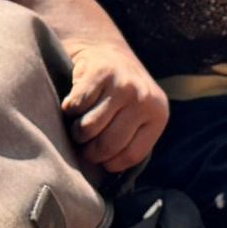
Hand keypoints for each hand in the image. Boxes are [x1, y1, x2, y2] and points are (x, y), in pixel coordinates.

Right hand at [59, 33, 168, 172]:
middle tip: (83, 148)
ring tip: (78, 128)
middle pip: (109, 144)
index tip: (99, 162)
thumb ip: (132, 139)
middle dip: (90, 152)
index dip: (110, 164)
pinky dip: (69, 111)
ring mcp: (122, 85)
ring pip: (90, 128)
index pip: (131, 155)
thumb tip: (110, 176)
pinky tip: (73, 108)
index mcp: (158, 114)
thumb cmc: (121, 93)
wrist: (106, 51)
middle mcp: (144, 99)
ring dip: (77, 133)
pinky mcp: (99, 73)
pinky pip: (76, 107)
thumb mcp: (138, 115)